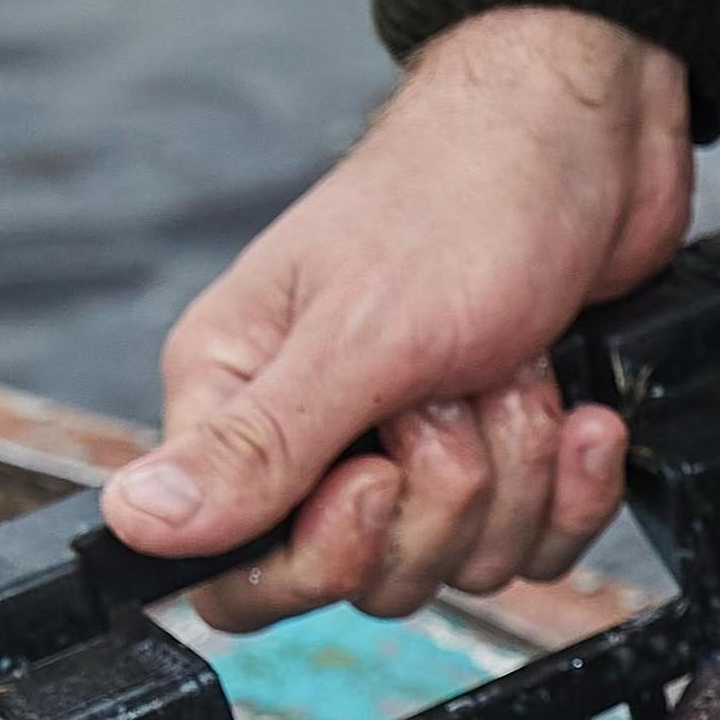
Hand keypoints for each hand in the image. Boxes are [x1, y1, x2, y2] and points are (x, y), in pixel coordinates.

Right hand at [103, 8, 694, 627]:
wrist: (583, 141)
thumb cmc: (460, 202)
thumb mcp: (356, 333)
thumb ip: (256, 445)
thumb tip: (136, 521)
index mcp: (240, 399)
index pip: (243, 572)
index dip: (321, 558)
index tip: (376, 480)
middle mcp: (319, 437)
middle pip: (370, 579)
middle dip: (442, 499)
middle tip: (453, 393)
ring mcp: (416, 452)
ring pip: (463, 562)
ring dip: (516, 471)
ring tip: (513, 368)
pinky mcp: (503, 459)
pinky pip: (538, 547)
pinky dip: (572, 483)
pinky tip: (582, 414)